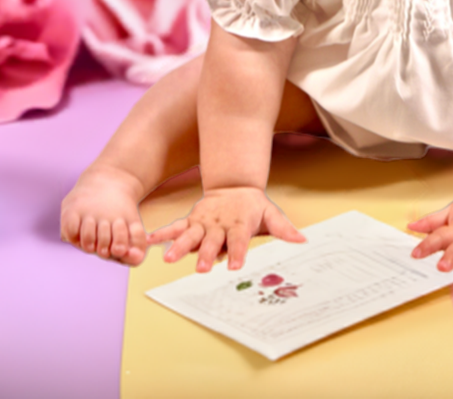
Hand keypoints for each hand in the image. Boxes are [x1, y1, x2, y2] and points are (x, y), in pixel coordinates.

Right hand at [146, 186, 304, 272]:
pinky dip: (162, 233)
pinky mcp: (191, 220)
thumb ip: (284, 228)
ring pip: (189, 235)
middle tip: (201, 268)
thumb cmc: (252, 204)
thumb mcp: (270, 213)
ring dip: (179, 247)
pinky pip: (175, 227)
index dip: (237, 252)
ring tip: (168, 258)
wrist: (233, 184)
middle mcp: (218, 224)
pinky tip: (149, 240)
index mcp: (238, 223)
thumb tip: (303, 240)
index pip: (238, 240)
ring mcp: (202, 222)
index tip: (234, 266)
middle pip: (211, 241)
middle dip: (206, 255)